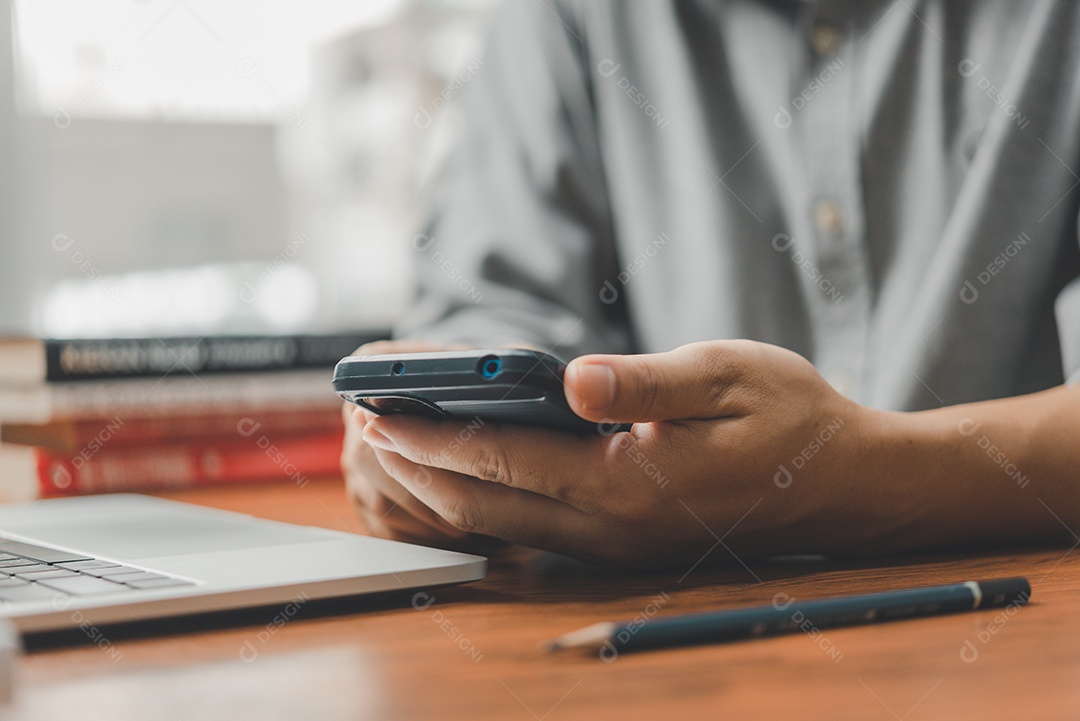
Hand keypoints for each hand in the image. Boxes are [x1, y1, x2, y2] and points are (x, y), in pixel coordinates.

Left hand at [360, 340, 887, 565]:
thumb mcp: (729, 375)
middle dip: (414, 463)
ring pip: (499, 523)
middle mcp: (610, 526)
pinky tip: (456, 475)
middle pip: (485, 502)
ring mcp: (612, 542)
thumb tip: (573, 378)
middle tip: (360, 424)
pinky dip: (479, 501)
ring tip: (389, 445)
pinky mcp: (618, 540)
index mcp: (629, 483)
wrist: (845, 484)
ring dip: (438, 486)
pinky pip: (528, 529)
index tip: (377, 409)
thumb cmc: (792, 419)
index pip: (505, 460)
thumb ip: (647, 380)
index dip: (434, 434)